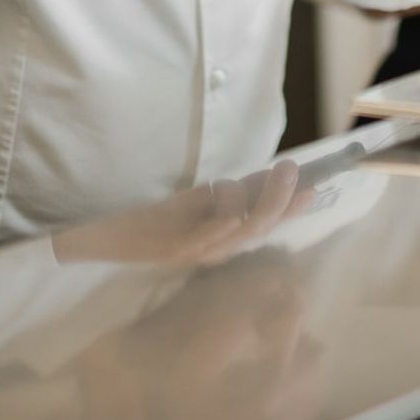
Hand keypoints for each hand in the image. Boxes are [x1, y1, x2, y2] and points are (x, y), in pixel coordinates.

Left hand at [55, 160, 307, 267]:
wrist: (105, 241)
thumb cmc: (154, 222)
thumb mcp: (200, 202)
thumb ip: (235, 193)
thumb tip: (272, 175)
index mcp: (224, 240)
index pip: (266, 224)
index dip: (292, 207)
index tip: (314, 184)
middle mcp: (216, 250)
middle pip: (259, 228)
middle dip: (284, 199)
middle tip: (296, 168)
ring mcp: (195, 251)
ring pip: (239, 232)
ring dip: (262, 202)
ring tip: (278, 172)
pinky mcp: (172, 248)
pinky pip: (203, 238)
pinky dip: (222, 223)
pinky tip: (234, 208)